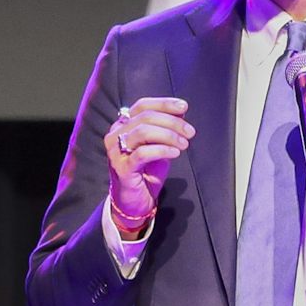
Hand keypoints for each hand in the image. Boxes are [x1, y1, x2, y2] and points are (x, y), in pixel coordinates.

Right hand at [105, 97, 192, 234]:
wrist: (136, 201)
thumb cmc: (147, 172)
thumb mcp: (160, 146)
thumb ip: (167, 128)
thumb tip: (181, 110)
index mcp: (123, 125)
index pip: (142, 106)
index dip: (163, 103)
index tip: (184, 107)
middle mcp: (115, 135)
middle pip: (145, 118)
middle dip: (172, 122)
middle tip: (190, 132)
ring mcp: (115, 152)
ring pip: (143, 132)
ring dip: (169, 135)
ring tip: (184, 144)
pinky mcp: (121, 168)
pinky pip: (142, 153)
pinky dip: (162, 150)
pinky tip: (175, 153)